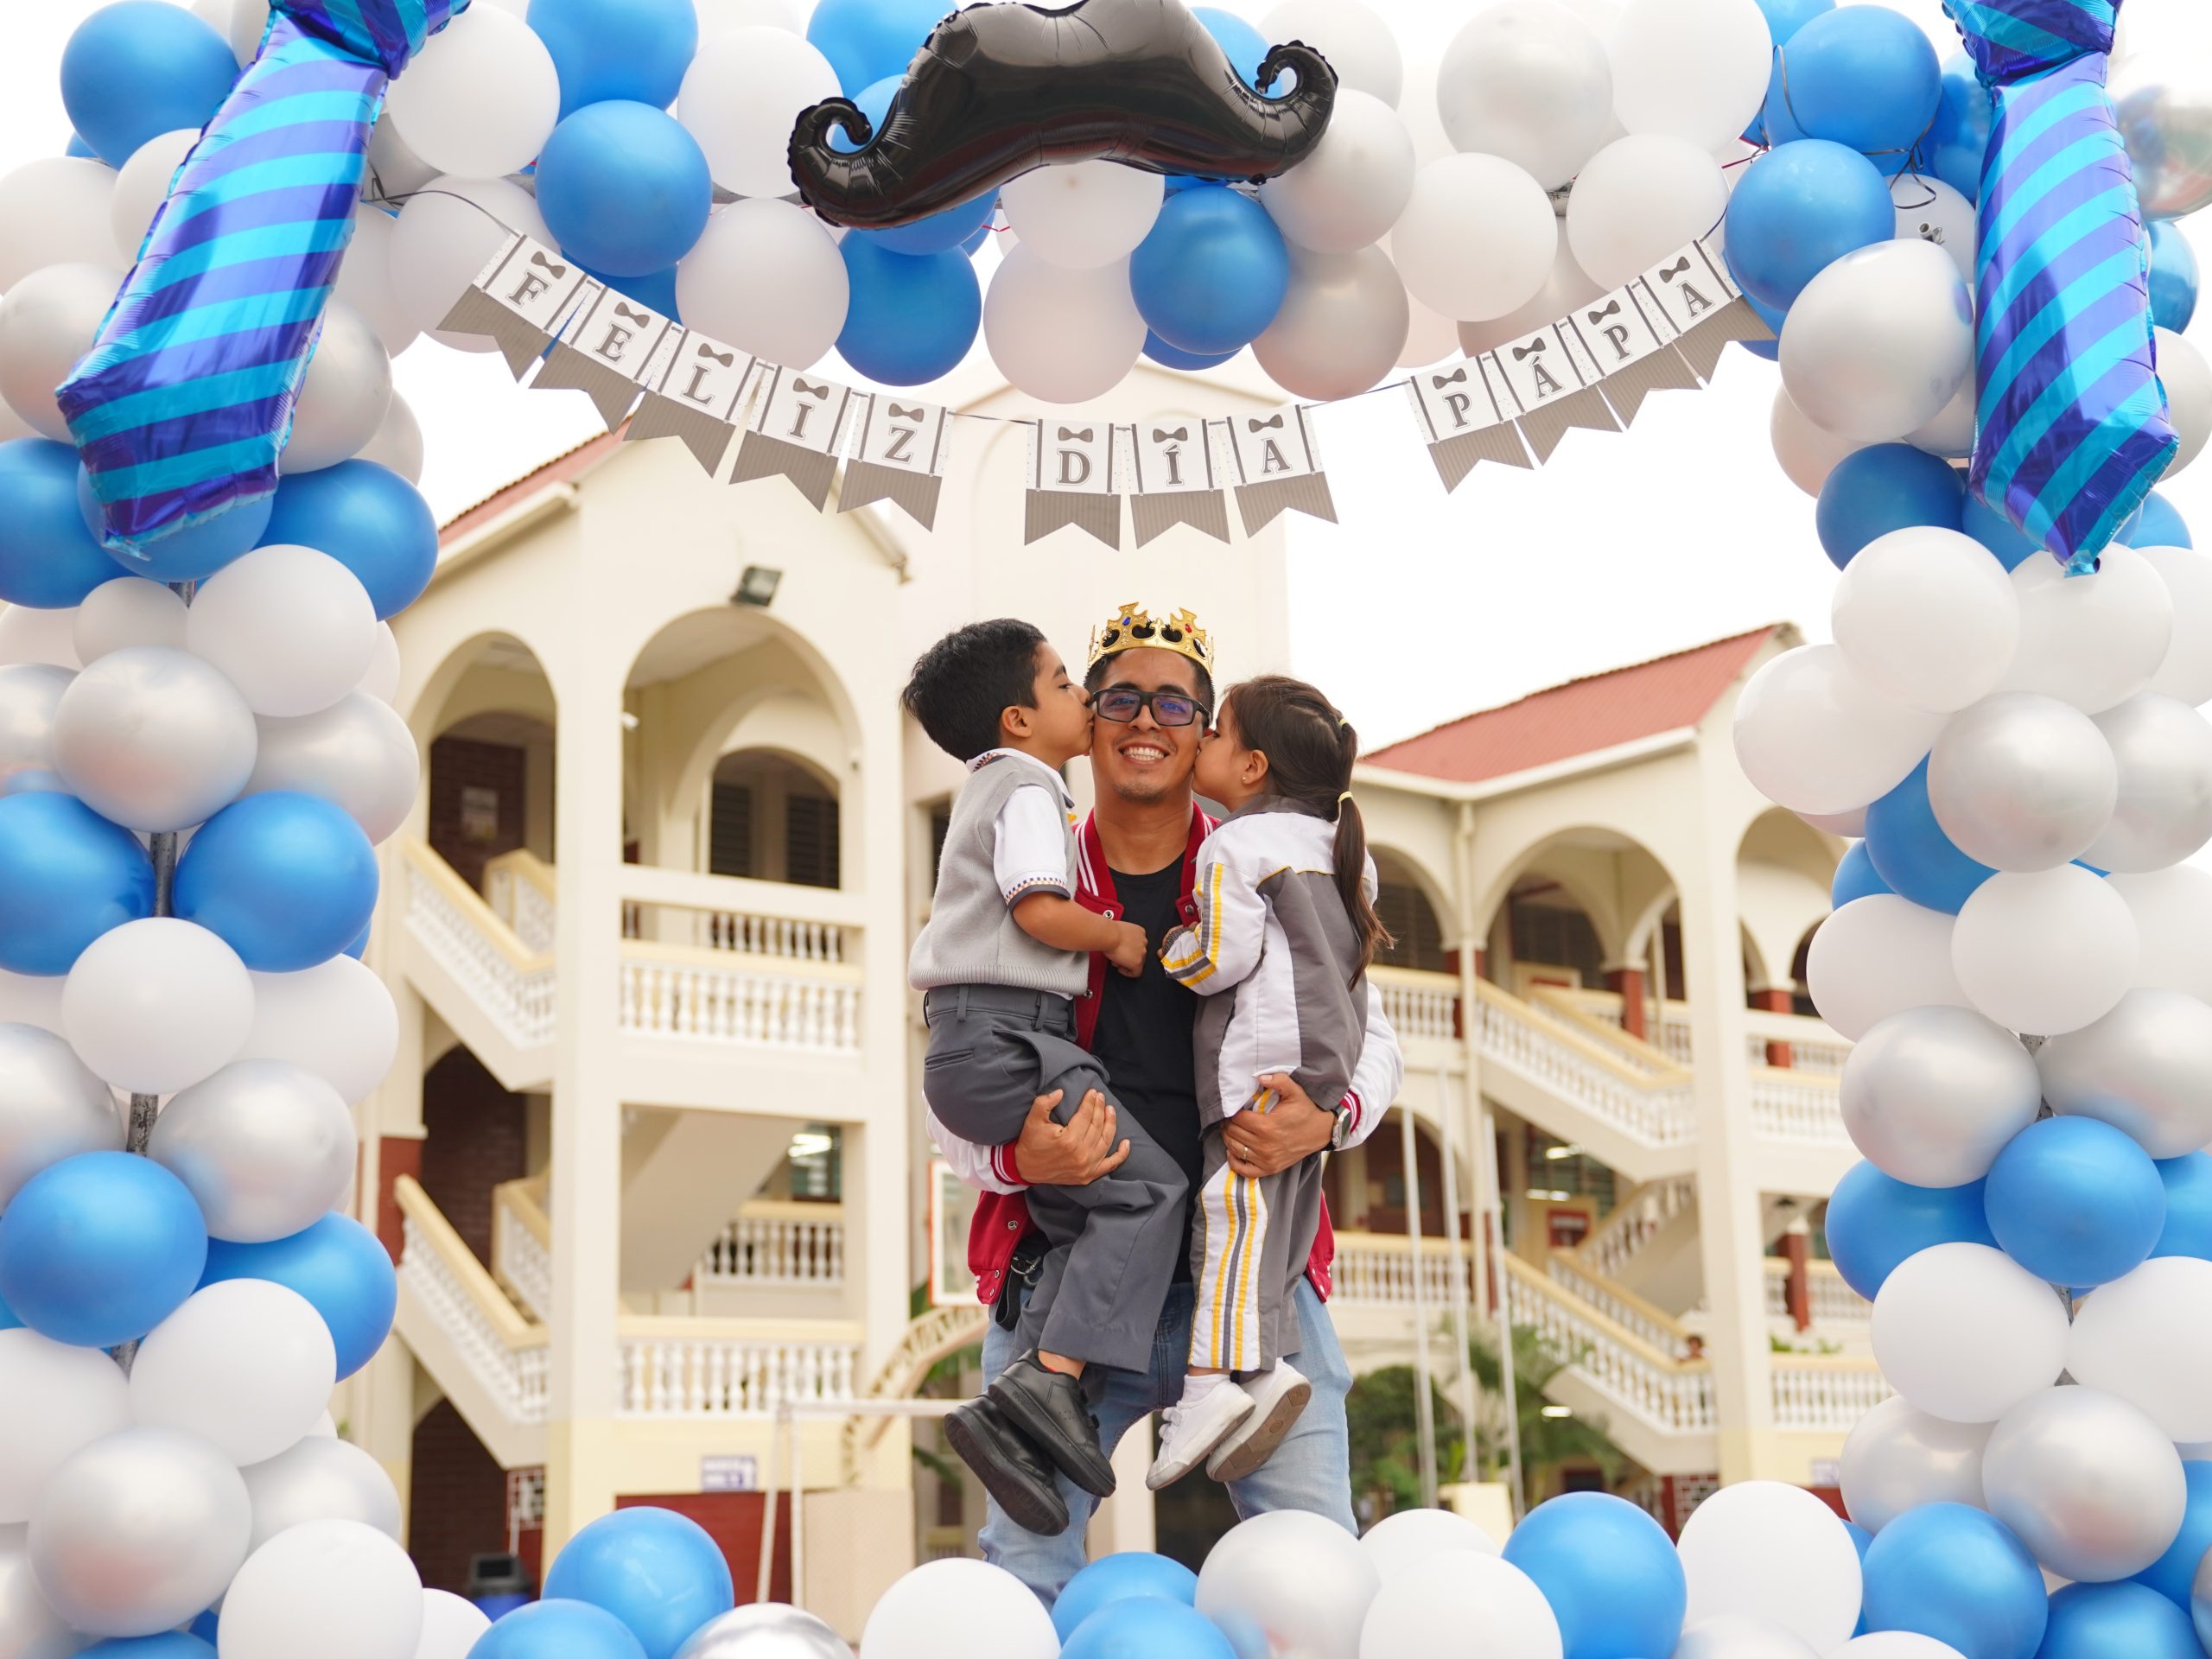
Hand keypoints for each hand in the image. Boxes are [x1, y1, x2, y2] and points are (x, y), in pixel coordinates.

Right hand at [1013, 1087, 1130, 1186]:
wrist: (1025, 1168)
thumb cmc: (1030, 1141)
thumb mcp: (1033, 1119)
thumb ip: (1045, 1102)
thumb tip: (1061, 1092)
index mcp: (1069, 1140)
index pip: (1086, 1115)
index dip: (1090, 1102)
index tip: (1093, 1092)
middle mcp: (1081, 1154)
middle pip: (1097, 1126)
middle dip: (1100, 1108)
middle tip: (1101, 1097)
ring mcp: (1086, 1167)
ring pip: (1105, 1141)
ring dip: (1111, 1124)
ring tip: (1110, 1110)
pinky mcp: (1088, 1176)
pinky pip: (1110, 1165)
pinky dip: (1121, 1155)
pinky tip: (1126, 1143)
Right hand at [1105, 920, 1147, 977]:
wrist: (1110, 935)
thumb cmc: (1111, 932)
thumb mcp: (1122, 931)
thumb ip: (1126, 938)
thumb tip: (1121, 946)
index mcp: (1141, 932)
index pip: (1139, 944)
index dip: (1130, 949)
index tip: (1123, 951)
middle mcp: (1144, 942)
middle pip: (1139, 953)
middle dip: (1128, 957)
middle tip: (1118, 958)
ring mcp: (1142, 953)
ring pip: (1138, 963)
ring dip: (1127, 964)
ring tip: (1117, 962)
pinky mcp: (1138, 962)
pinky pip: (1136, 972)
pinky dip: (1128, 972)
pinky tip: (1120, 969)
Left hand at [1225, 1073, 1333, 1178]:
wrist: (1321, 1131)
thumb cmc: (1305, 1111)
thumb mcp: (1294, 1091)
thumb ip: (1278, 1080)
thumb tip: (1260, 1077)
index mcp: (1267, 1126)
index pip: (1237, 1119)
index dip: (1232, 1112)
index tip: (1234, 1108)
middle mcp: (1264, 1145)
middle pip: (1233, 1133)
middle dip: (1229, 1124)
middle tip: (1231, 1118)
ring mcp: (1266, 1159)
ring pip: (1235, 1149)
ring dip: (1229, 1138)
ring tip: (1232, 1130)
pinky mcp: (1269, 1169)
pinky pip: (1244, 1170)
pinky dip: (1235, 1161)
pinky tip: (1234, 1151)